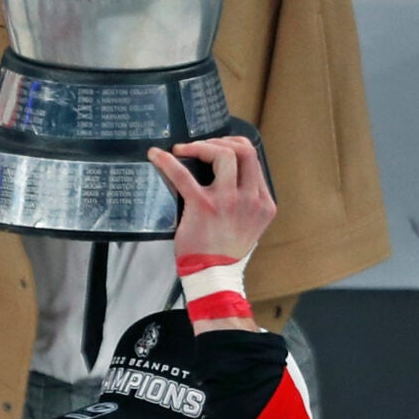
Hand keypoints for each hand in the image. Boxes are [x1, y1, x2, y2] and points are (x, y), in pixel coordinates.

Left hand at [148, 133, 275, 298]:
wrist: (212, 277)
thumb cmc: (224, 254)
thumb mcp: (248, 226)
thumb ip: (245, 203)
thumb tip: (227, 181)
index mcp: (263, 203)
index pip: (255, 160)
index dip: (236, 147)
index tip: (219, 147)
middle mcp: (250, 199)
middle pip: (244, 151)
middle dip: (222, 141)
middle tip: (202, 146)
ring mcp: (228, 201)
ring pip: (224, 154)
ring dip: (203, 146)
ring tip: (185, 149)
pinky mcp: (203, 207)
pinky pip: (184, 176)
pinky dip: (168, 162)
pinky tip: (156, 156)